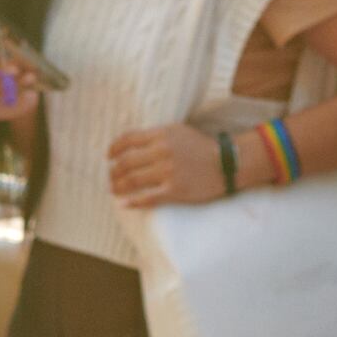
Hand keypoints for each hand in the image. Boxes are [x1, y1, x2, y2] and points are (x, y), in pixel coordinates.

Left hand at [109, 120, 228, 210]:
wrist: (226, 163)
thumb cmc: (202, 147)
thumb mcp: (178, 131)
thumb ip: (156, 136)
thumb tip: (132, 143)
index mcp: (161, 135)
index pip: (128, 139)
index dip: (114, 149)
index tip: (109, 157)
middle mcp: (162, 151)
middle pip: (126, 162)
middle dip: (114, 172)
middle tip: (111, 178)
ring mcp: (168, 171)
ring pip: (133, 180)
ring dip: (118, 186)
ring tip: (114, 190)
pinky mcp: (175, 190)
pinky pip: (148, 198)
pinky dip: (133, 202)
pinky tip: (124, 204)